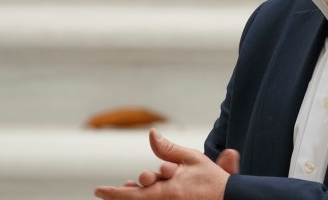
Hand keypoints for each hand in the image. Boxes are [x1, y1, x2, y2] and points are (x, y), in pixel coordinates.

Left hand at [94, 129, 231, 199]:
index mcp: (169, 189)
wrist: (229, 199)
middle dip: (133, 188)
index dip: (113, 194)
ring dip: (138, 194)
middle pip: (138, 198)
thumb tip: (151, 134)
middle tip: (131, 182)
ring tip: (134, 186)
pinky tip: (146, 190)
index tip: (98, 191)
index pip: (133, 194)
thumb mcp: (192, 159)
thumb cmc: (211, 180)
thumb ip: (168, 149)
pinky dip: (148, 196)